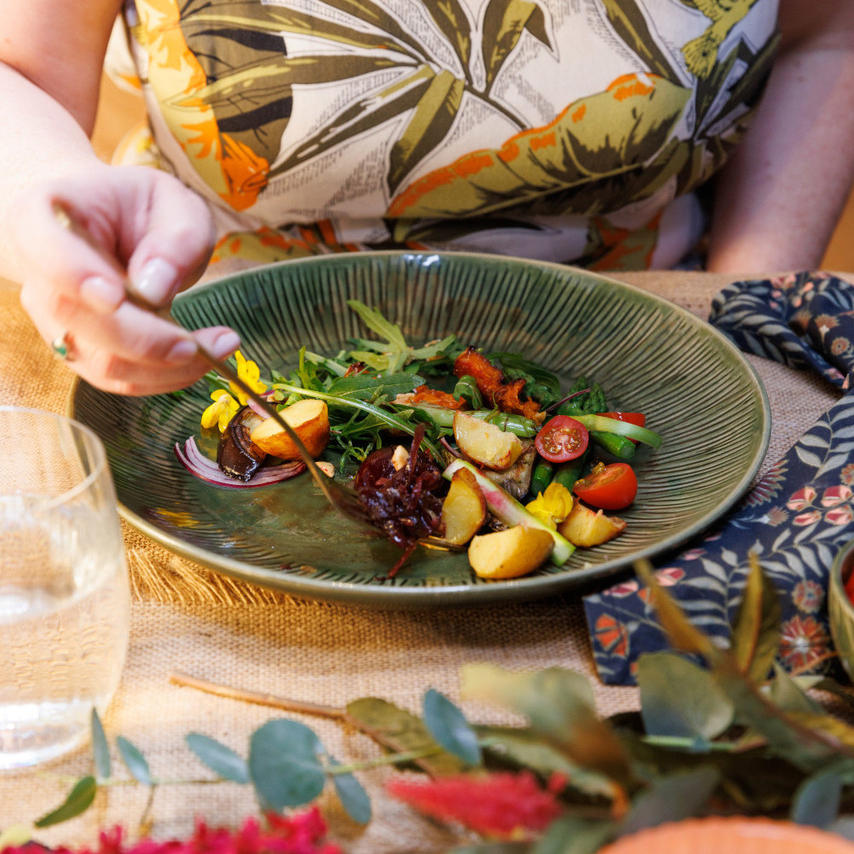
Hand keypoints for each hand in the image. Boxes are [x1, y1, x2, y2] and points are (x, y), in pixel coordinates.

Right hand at [11, 162, 240, 395]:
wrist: (110, 227)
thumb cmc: (140, 209)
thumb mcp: (174, 204)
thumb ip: (172, 239)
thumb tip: (154, 288)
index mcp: (46, 218)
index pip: (46, 249)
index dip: (75, 276)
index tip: (116, 295)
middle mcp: (41, 278)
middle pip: (78, 321)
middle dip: (146, 340)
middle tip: (202, 340)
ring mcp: (58, 323)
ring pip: (103, 363)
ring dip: (167, 366)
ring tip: (222, 344)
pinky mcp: (85, 355)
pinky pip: (123, 380)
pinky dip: (169, 376)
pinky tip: (206, 356)